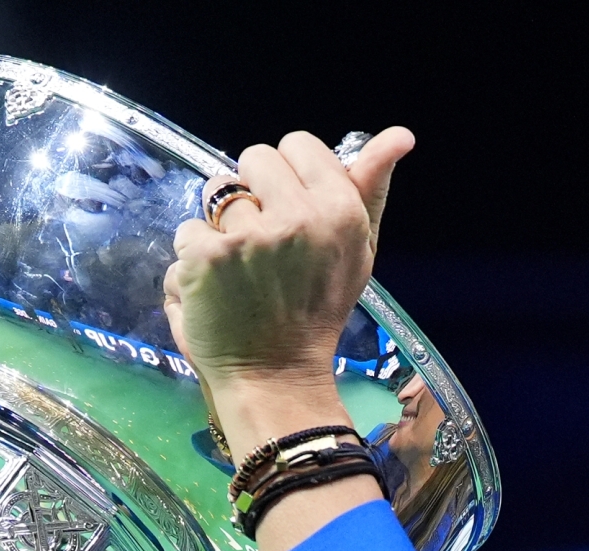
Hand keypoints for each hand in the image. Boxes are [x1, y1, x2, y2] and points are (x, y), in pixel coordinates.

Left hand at [162, 127, 414, 460]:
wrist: (277, 377)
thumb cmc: (317, 312)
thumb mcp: (358, 250)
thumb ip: (371, 187)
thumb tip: (400, 134)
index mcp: (342, 210)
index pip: (298, 144)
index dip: (289, 177)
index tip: (292, 213)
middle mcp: (300, 218)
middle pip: (254, 157)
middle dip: (253, 193)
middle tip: (266, 245)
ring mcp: (250, 236)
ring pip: (215, 191)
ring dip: (221, 224)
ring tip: (240, 267)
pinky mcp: (207, 256)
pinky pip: (188, 230)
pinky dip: (194, 258)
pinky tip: (217, 288)